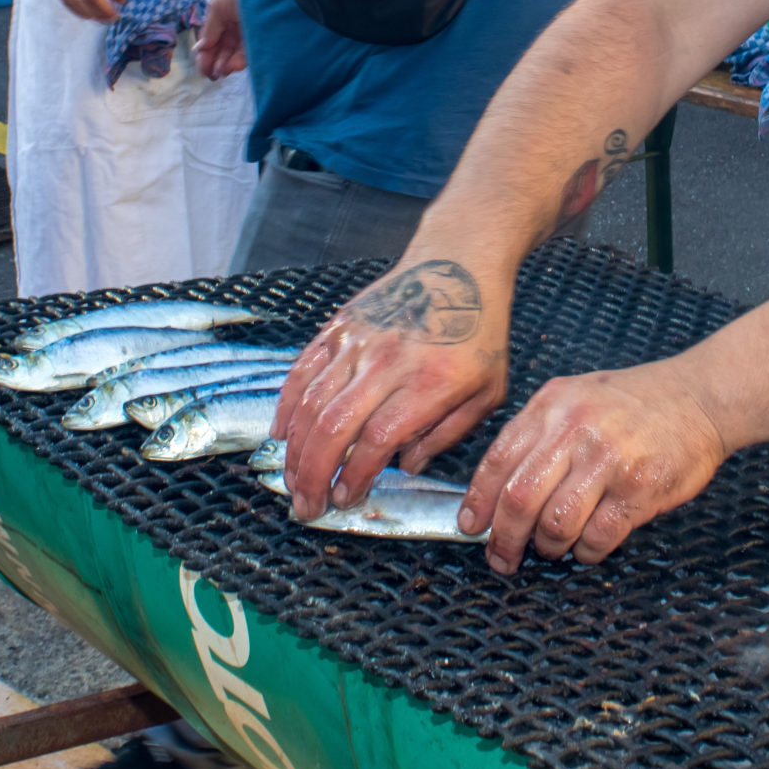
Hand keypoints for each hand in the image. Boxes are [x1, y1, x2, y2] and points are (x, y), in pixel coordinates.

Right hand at [195, 0, 245, 78]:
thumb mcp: (218, 7)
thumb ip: (210, 29)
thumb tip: (199, 48)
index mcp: (225, 11)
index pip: (213, 36)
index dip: (206, 53)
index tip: (202, 69)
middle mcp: (238, 21)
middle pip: (224, 46)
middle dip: (216, 61)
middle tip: (211, 75)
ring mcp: (252, 29)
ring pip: (236, 51)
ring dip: (227, 63)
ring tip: (221, 73)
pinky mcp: (266, 36)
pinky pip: (251, 51)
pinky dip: (240, 60)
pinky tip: (232, 67)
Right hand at [272, 257, 512, 519]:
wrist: (459, 263)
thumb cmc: (480, 330)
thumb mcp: (488, 391)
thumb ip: (448, 433)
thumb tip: (407, 467)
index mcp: (429, 383)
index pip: (378, 440)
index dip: (355, 476)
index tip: (346, 499)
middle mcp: (387, 363)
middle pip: (333, 427)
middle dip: (313, 474)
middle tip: (306, 505)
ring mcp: (358, 342)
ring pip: (310, 403)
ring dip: (295, 448)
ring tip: (292, 480)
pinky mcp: (340, 327)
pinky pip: (302, 371)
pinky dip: (286, 406)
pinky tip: (280, 434)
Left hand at [460, 367, 727, 574]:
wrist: (700, 396)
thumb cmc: (635, 402)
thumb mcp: (575, 397)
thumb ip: (537, 433)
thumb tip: (497, 489)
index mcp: (552, 406)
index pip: (498, 460)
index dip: (478, 501)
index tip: (471, 526)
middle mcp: (575, 430)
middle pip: (520, 498)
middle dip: (504, 538)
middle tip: (503, 557)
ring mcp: (608, 460)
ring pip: (556, 523)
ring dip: (548, 547)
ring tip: (552, 548)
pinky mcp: (639, 489)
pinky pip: (598, 537)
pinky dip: (586, 552)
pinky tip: (588, 546)